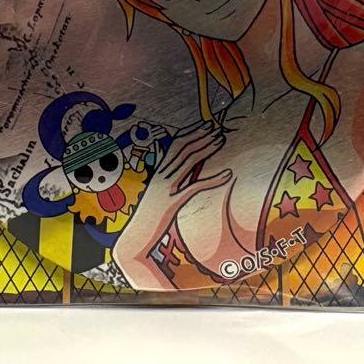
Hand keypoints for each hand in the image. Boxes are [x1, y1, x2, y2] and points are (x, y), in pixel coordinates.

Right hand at [116, 121, 230, 261]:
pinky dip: (213, 180)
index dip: (192, 132)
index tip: (206, 124)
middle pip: (183, 149)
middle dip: (201, 135)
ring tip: (221, 139)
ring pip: (189, 162)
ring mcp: (166, 189)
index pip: (175, 144)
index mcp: (158, 172)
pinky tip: (228, 174)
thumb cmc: (148, 218)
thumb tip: (187, 169)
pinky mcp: (172, 204)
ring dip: (206, 148)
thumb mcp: (158, 194)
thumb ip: (170, 180)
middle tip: (217, 127)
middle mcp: (160, 176)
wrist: (135, 238)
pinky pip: (195, 187)